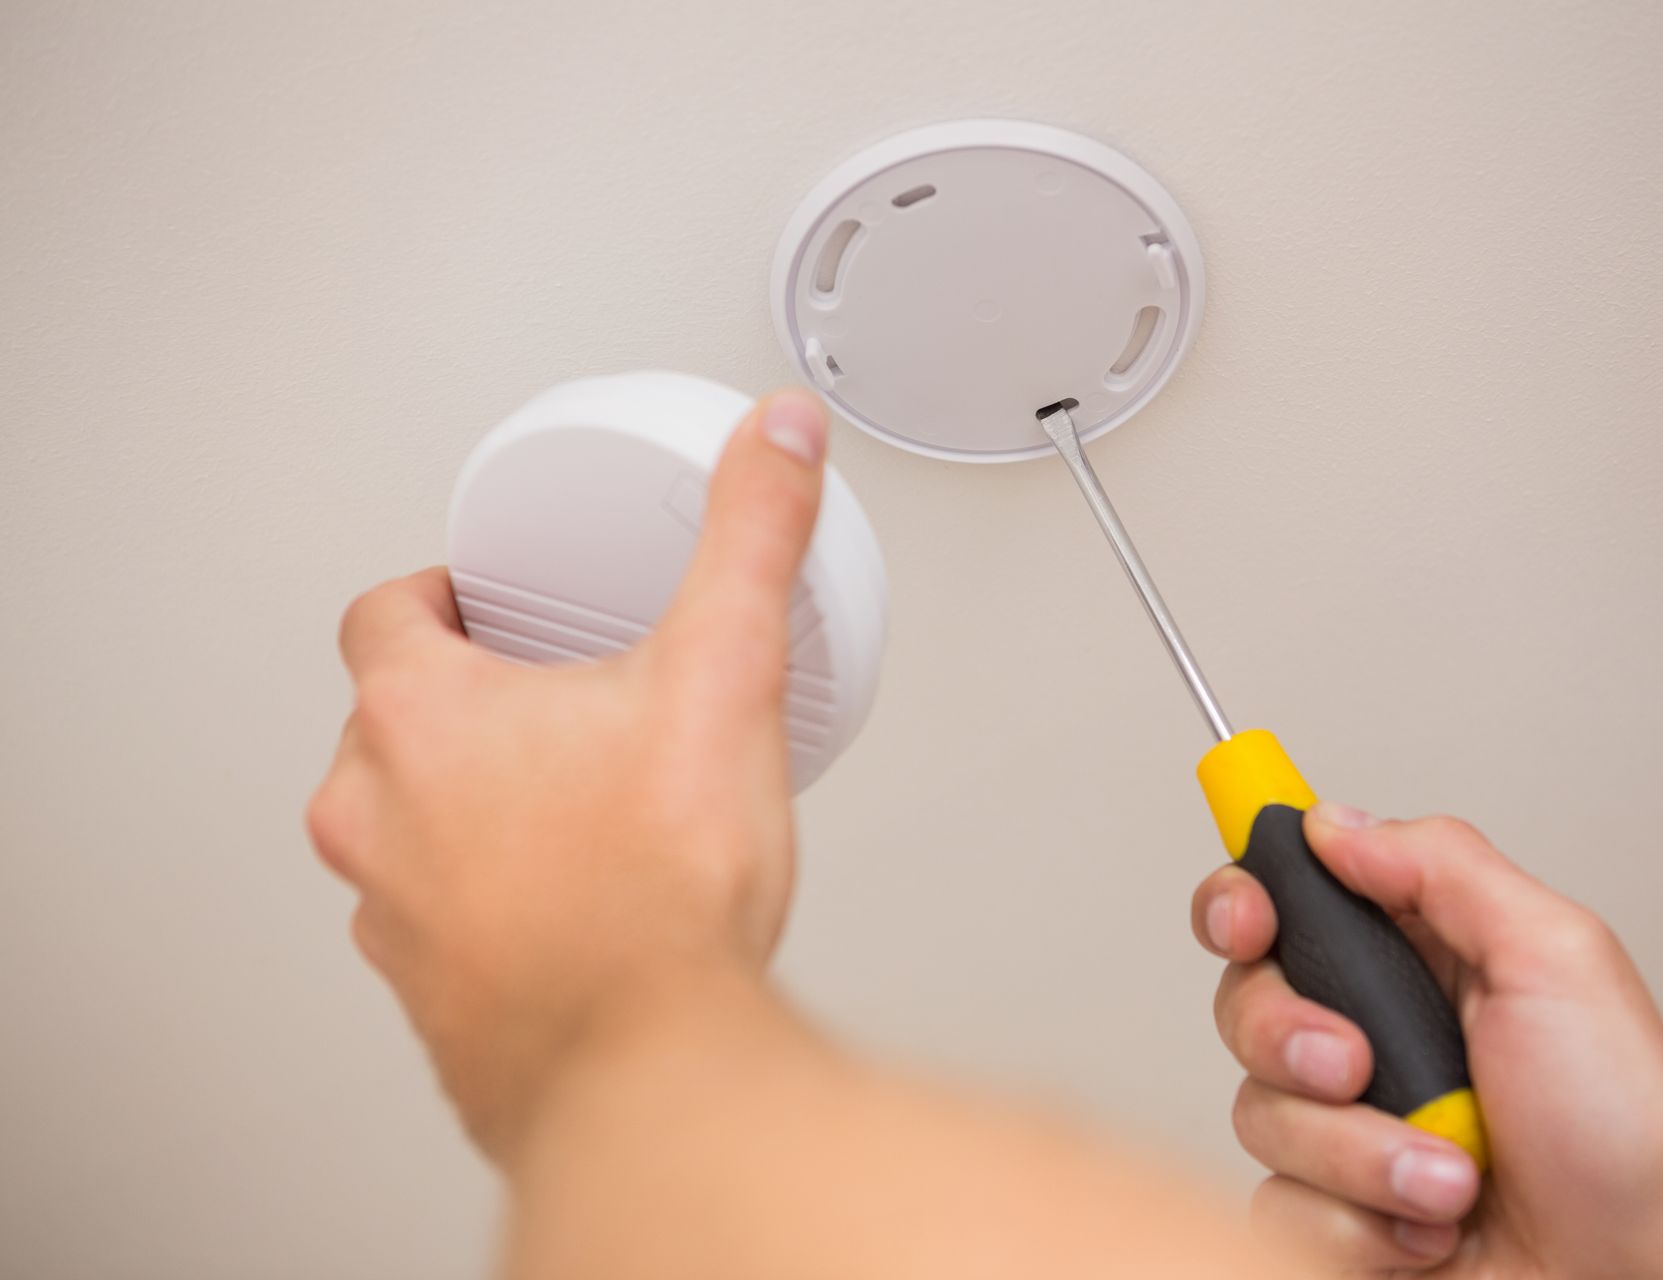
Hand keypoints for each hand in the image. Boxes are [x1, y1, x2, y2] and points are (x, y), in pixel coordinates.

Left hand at [305, 389, 830, 1157]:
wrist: (647, 1073)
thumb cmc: (655, 897)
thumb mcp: (720, 675)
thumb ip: (750, 538)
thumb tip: (775, 439)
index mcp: (422, 722)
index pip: (383, 618)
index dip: (434, 597)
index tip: (476, 601)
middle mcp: (378, 821)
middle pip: (386, 725)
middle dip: (461, 704)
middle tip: (545, 701)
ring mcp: (394, 920)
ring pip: (400, 833)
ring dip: (463, 809)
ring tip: (564, 805)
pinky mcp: (433, 1000)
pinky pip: (438, 925)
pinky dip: (486, 902)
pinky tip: (570, 908)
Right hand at [1193, 805, 1662, 1277]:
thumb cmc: (1629, 1138)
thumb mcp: (1558, 960)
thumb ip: (1443, 867)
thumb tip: (1336, 821)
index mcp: (1420, 956)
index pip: (1291, 896)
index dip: (1244, 898)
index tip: (1249, 921)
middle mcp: (1375, 1035)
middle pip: (1246, 1000)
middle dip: (1289, 1036)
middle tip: (1360, 1066)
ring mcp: (1352, 1129)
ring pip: (1260, 1112)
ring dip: (1359, 1153)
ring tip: (1448, 1179)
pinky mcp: (1339, 1213)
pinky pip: (1278, 1206)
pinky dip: (1358, 1223)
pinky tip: (1428, 1231)